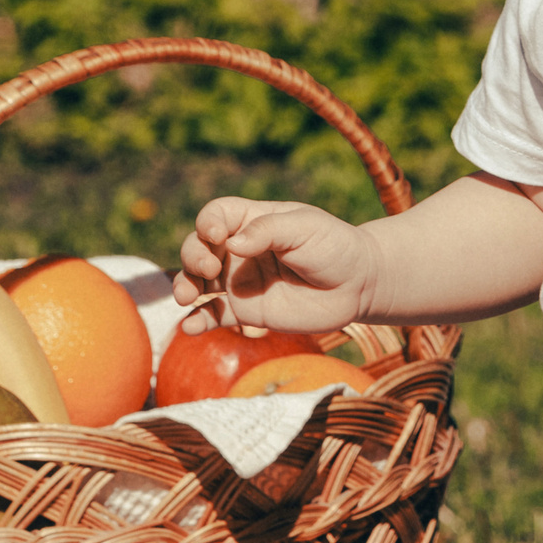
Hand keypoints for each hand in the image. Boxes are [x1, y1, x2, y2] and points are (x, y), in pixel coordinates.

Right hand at [172, 198, 379, 334]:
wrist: (357, 285)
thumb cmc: (334, 247)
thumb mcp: (305, 227)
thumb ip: (268, 231)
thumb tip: (231, 244)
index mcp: (253, 221)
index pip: (217, 215)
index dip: (208, 222)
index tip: (216, 234)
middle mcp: (240, 250)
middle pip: (198, 247)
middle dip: (193, 255)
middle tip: (209, 267)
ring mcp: (240, 281)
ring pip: (198, 281)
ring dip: (185, 286)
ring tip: (186, 296)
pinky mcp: (246, 311)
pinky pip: (213, 316)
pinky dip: (197, 321)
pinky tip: (189, 327)